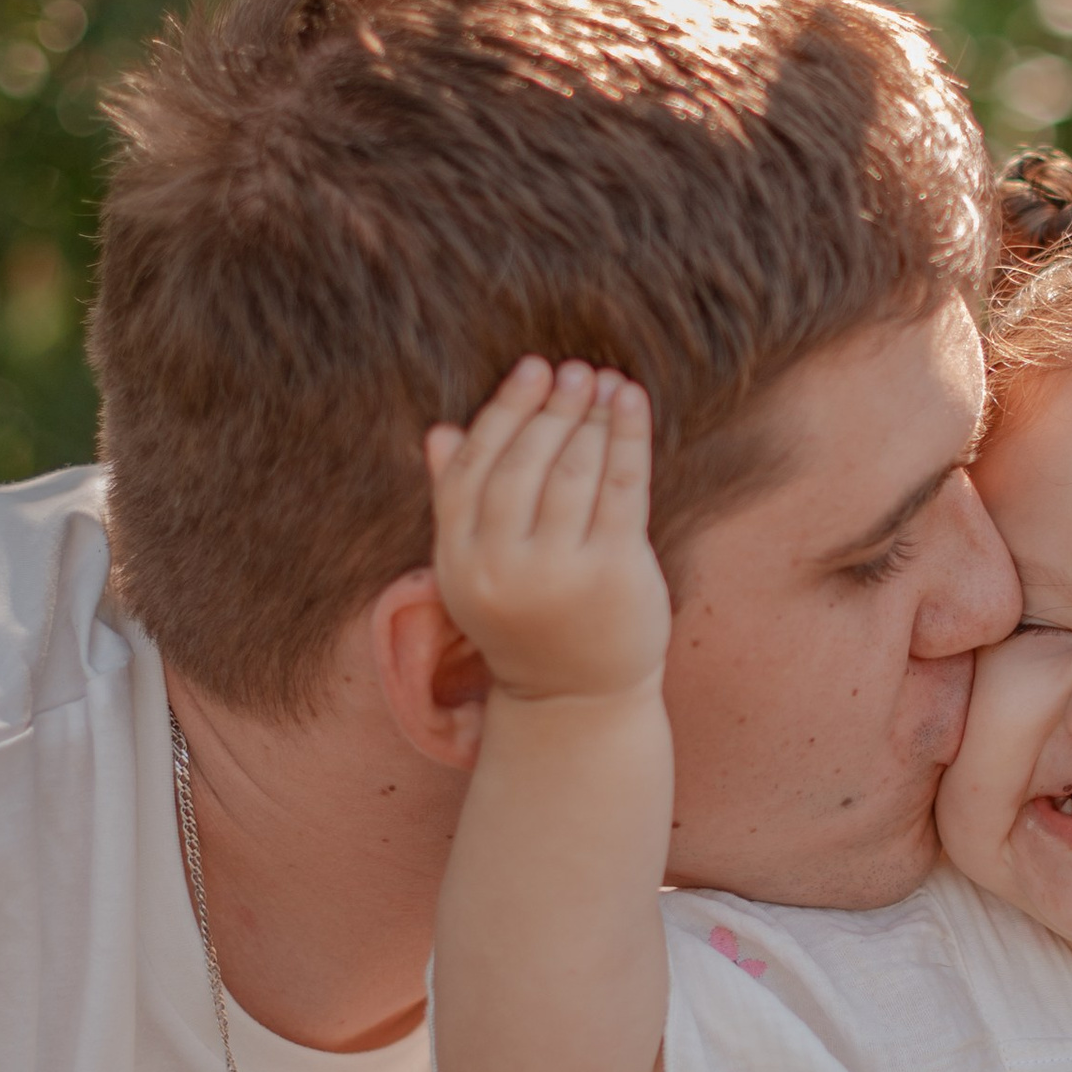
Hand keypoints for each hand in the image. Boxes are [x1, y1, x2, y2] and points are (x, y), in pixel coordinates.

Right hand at [425, 358, 669, 702]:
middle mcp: (500, 567)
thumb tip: (440, 431)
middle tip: (575, 370)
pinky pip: (620, 486)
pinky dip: (628, 435)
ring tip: (605, 382)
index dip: (503, 412)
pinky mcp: (612, 572)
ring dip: (591, 416)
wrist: (575, 701)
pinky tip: (632, 401)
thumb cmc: (528, 623)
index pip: (472, 467)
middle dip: (552, 408)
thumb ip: (457, 503)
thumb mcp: (478, 571)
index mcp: (456, 562)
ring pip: (572, 470)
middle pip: (523, 463)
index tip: (530, 370)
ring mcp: (557, 572)